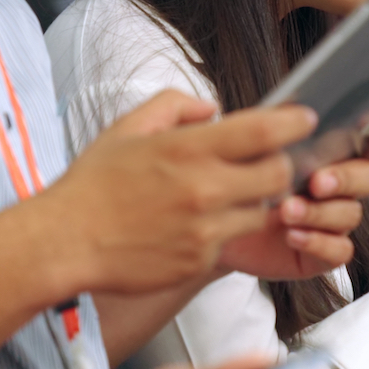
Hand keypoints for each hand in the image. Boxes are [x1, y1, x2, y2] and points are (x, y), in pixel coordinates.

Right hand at [41, 91, 309, 294]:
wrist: (65, 243)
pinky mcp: (200, 262)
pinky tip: (192, 226)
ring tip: (222, 197)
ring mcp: (205, 231)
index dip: (293, 122)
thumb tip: (211, 108)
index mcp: (187, 150)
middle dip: (278, 166)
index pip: (263, 130)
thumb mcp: (126, 129)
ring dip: (252, 202)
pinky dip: (222, 231)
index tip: (303, 118)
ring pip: (260, 213)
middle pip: (277, 175)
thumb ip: (173, 106)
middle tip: (265, 162)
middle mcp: (203, 191)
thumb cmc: (93, 185)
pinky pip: (230, 241)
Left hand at [216, 125, 368, 280]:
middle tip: (316, 181)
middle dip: (346, 178)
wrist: (214, 220)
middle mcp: (342, 185)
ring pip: (351, 214)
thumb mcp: (253, 145)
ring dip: (320, 211)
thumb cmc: (238, 176)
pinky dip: (318, 242)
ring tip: (286, 211)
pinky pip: (340, 251)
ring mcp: (334, 220)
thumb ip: (276, 125)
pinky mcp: (322, 252)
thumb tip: (292, 107)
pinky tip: (292, 235)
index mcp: (334, 152)